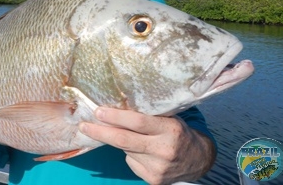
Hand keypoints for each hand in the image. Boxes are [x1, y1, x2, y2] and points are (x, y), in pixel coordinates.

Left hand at [79, 107, 215, 184]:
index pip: (138, 122)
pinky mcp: (154, 180)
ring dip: (116, 141)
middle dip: (101, 132)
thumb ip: (148, 114)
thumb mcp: (169, 118)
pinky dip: (130, 155)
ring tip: (116, 132)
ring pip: (126, 151)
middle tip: (84, 125)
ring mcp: (159, 167)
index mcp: (170, 129)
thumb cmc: (177, 132)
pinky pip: (131, 163)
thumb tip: (116, 105)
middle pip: (125, 140)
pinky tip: (141, 151)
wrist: (198, 159)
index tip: (98, 111)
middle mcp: (164, 149)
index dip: (116, 117)